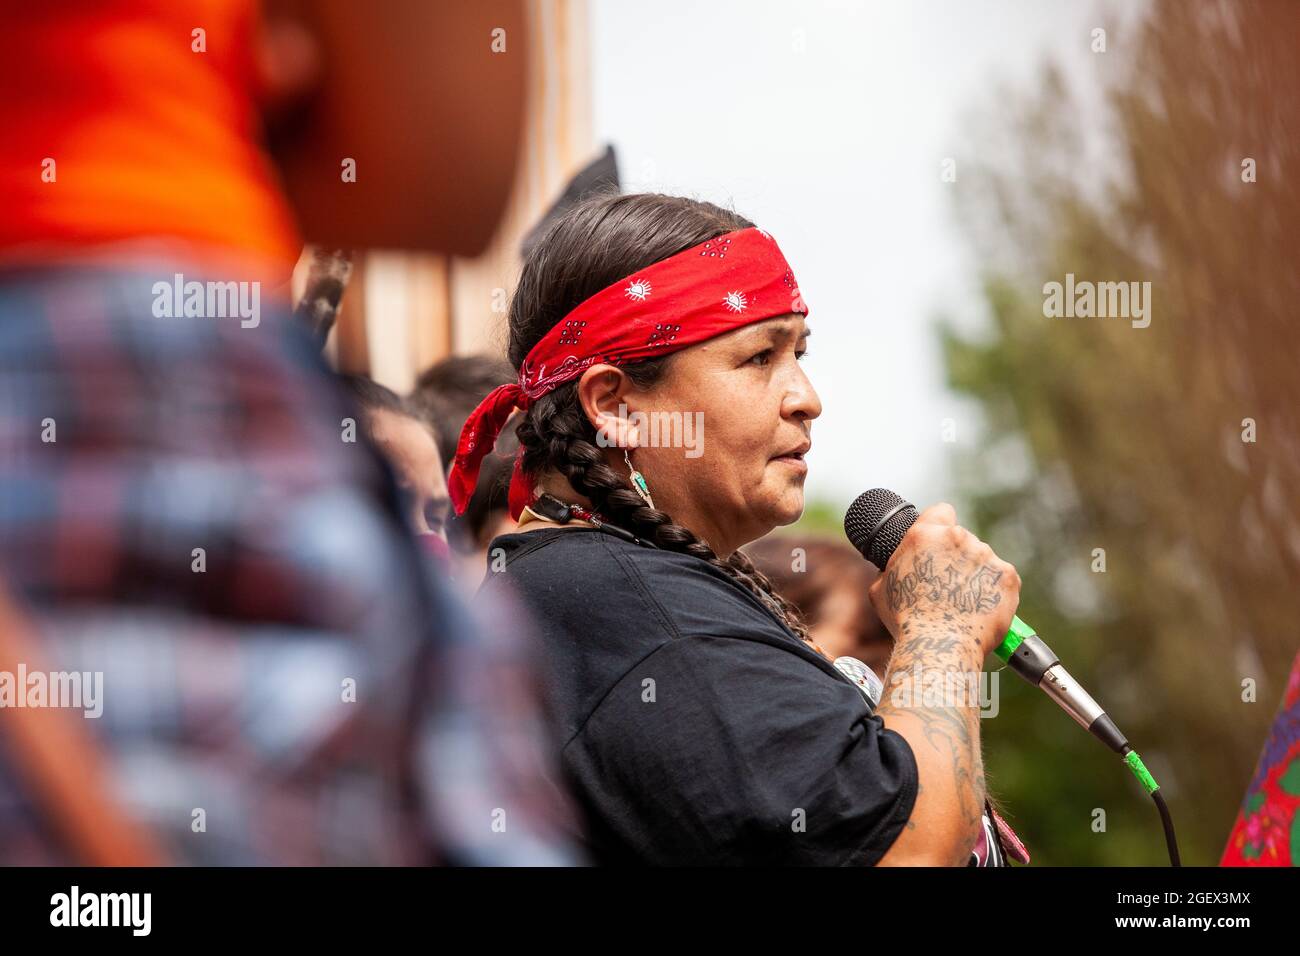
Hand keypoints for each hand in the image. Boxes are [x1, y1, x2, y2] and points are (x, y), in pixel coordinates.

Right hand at [867, 503, 1020, 656]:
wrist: (940, 647)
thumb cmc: (906, 621)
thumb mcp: (881, 588)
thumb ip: (892, 568)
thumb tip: (894, 568)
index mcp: (925, 534)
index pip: (942, 511)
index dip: (940, 525)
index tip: (940, 542)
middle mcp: (958, 538)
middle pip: (963, 540)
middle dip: (958, 558)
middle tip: (948, 586)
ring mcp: (986, 556)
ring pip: (983, 560)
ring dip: (977, 575)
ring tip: (964, 604)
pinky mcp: (1007, 577)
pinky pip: (1002, 579)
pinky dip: (995, 592)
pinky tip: (981, 609)